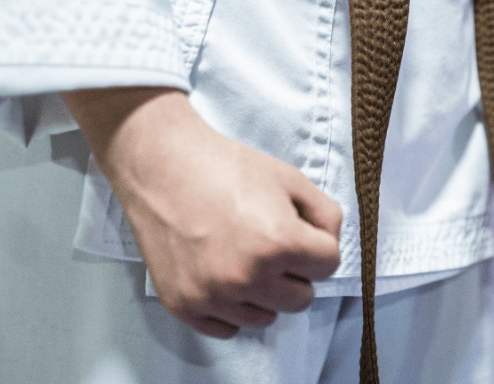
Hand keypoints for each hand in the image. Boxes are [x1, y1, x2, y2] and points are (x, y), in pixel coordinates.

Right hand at [63, 88, 342, 338]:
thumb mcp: (290, 178)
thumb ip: (326, 214)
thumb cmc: (226, 167)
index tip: (300, 233)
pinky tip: (224, 277)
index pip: (329, 266)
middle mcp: (248, 277)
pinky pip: (228, 328)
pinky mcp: (185, 305)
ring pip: (267, 318)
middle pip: (302, 298)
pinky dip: (232, 308)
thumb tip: (331, 243)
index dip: (318, 246)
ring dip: (265, 294)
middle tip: (273, 247)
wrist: (162, 165)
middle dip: (296, 273)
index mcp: (280, 243)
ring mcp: (214, 295)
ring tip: (246, 260)